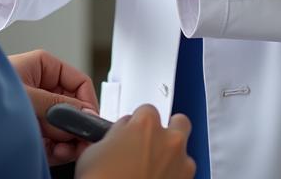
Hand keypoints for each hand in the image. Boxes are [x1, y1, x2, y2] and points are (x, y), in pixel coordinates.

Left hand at [8, 49, 98, 165]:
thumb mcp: (27, 94)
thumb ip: (57, 104)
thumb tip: (84, 112)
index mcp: (43, 67)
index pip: (78, 81)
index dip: (87, 101)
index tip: (90, 121)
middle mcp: (43, 88)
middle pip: (74, 107)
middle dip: (75, 125)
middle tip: (78, 140)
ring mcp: (38, 111)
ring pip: (66, 127)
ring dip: (68, 140)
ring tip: (64, 148)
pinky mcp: (32, 132)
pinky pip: (54, 142)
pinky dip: (59, 150)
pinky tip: (56, 153)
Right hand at [75, 106, 193, 178]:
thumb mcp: (97, 148)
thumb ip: (115, 134)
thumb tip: (120, 135)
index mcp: (147, 123)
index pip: (146, 110)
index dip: (137, 123)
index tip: (131, 134)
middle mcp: (170, 140)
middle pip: (180, 122)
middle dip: (169, 130)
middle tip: (152, 144)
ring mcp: (182, 166)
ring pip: (184, 153)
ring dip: (171, 159)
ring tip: (151, 171)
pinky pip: (183, 177)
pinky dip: (172, 178)